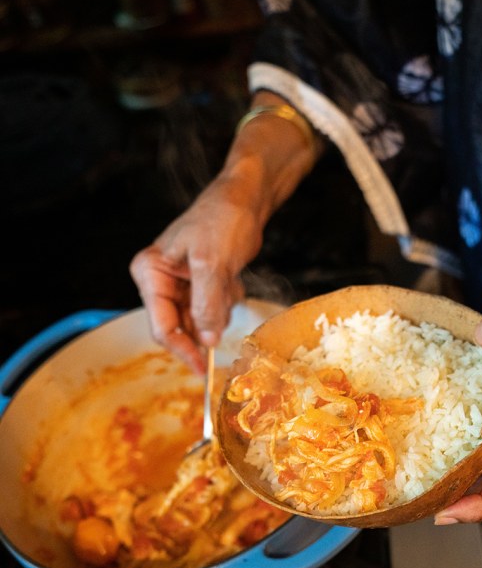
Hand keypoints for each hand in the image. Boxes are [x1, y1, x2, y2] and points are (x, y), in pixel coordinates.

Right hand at [130, 90, 318, 373]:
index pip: (162, 326)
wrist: (245, 199)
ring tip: (229, 281)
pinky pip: (213, 311)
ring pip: (200, 322)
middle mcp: (160, 281)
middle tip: (226, 315)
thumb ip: (206, 304)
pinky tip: (232, 278)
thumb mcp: (212, 263)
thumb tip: (205, 340)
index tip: (205, 369)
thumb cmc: (223, 219)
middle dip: (206, 326)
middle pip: (180, 328)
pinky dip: (226, 303)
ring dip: (219, 313)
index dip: (184, 351)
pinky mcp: (200, 286)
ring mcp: (180, 285)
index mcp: (150, 273)